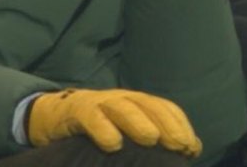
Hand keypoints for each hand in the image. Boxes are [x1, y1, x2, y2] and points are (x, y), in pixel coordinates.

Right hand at [27, 88, 201, 156]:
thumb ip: (158, 139)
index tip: (191, 148)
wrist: (52, 117)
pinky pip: (90, 116)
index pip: (163, 107)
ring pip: (121, 106)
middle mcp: (120, 99)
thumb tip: (194, 148)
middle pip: (147, 104)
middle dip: (166, 123)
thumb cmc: (96, 129)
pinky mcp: (75, 111)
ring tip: (151, 139)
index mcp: (135, 104)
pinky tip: (113, 143)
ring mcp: (98, 102)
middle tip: (179, 145)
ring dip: (138, 121)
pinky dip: (102, 128)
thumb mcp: (127, 134)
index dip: (179, 124)